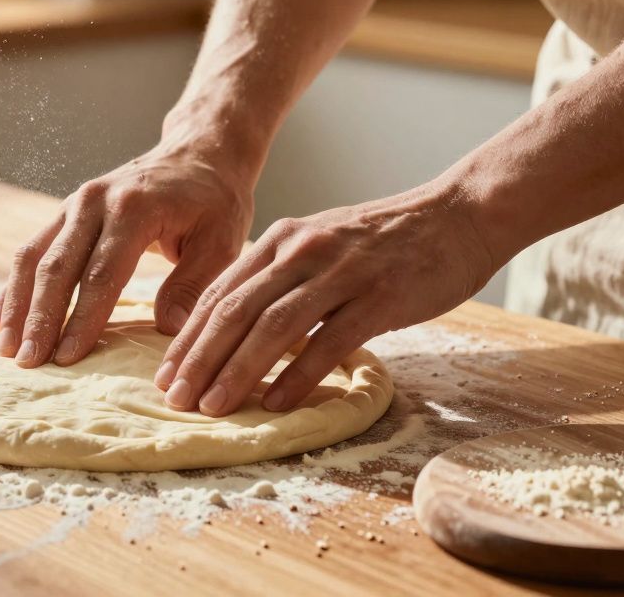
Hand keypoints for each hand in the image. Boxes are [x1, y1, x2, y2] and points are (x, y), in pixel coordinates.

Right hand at [0, 140, 253, 367]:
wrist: (198, 153)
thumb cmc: (215, 201)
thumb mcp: (223, 240)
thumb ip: (195, 284)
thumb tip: (166, 330)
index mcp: (134, 208)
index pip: (101, 272)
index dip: (83, 318)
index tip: (67, 358)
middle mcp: (95, 201)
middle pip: (58, 266)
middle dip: (40, 318)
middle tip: (27, 363)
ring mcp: (74, 205)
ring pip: (33, 256)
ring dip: (17, 304)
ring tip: (6, 348)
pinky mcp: (65, 214)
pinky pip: (32, 250)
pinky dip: (14, 287)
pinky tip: (1, 321)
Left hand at [156, 181, 497, 416]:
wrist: (458, 216)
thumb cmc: (385, 241)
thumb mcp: (319, 245)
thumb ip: (279, 277)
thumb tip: (235, 327)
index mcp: (281, 239)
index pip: (220, 293)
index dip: (188, 337)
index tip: (165, 376)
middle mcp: (302, 250)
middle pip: (236, 311)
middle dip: (200, 360)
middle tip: (175, 400)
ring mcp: (340, 272)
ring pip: (274, 326)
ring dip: (237, 370)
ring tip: (213, 407)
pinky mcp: (379, 296)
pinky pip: (329, 341)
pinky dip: (298, 375)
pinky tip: (276, 402)